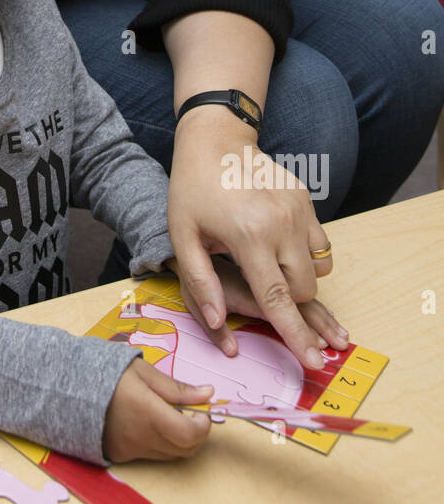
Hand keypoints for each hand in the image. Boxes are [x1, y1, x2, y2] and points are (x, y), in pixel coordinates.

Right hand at [103, 356, 215, 462]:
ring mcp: (130, 450)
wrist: (69, 388)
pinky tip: (146, 422)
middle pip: (186, 449)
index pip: (190, 434)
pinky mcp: (121, 455)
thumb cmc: (107, 373)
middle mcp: (141, 437)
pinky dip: (158, 442)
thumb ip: (177, 388)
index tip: (201, 411)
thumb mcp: (143, 372)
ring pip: (170, 454)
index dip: (203, 426)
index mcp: (148, 412)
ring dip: (177, 438)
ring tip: (163, 414)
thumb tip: (208, 394)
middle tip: (186, 411)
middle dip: (194, 432)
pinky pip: (151, 455)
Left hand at [166, 107, 339, 372]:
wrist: (215, 141)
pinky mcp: (306, 199)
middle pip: (303, 290)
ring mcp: (299, 210)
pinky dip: (305, 253)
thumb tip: (222, 324)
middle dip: (289, 302)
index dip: (296, 335)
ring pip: (318, 269)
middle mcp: (281, 224)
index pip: (278, 299)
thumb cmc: (192, 191)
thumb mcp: (182, 236)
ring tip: (268, 263)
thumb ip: (201, 282)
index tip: (314, 363)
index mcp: (248, 236)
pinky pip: (320, 243)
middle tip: (266, 292)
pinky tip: (277, 241)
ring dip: (299, 277)